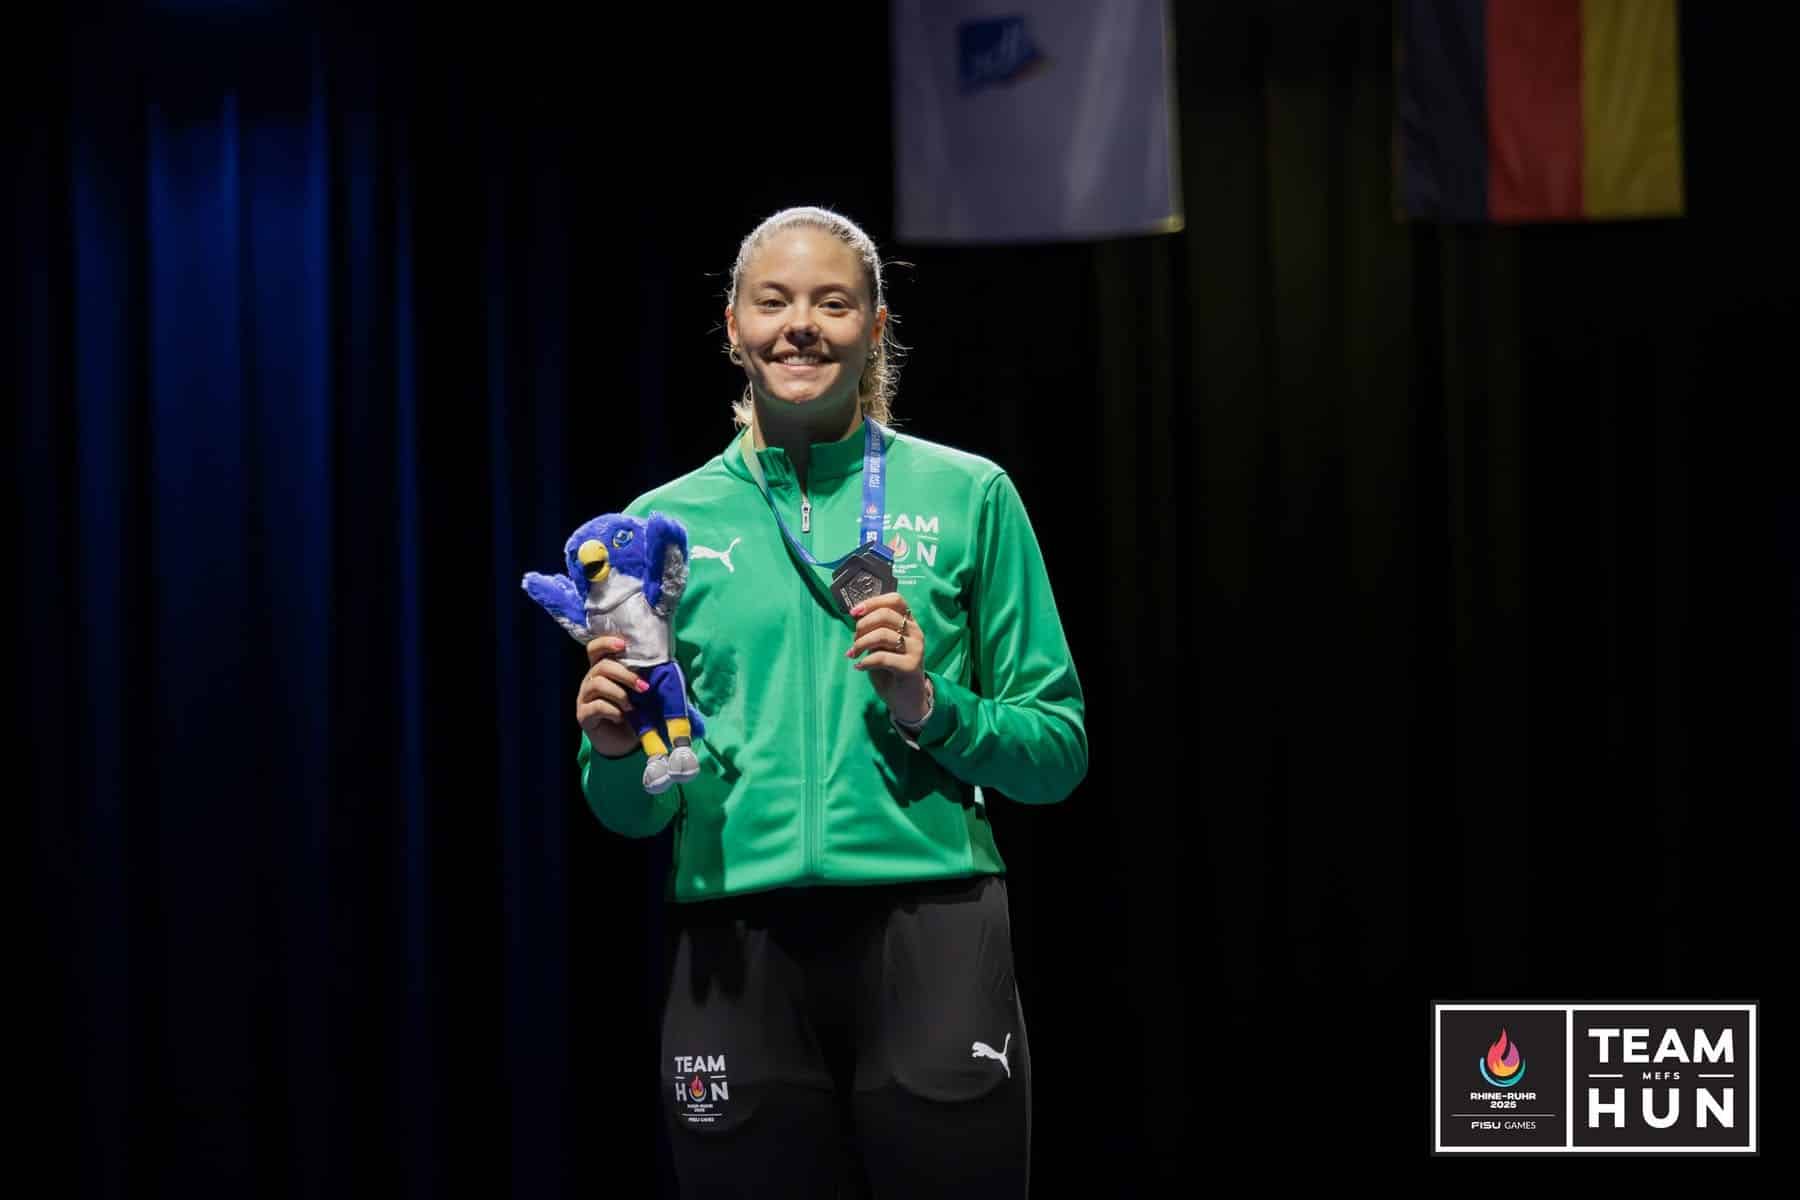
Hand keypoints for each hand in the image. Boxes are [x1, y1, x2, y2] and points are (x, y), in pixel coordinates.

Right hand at [576, 636, 646, 757]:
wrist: (625, 743)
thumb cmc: (634, 713)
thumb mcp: (640, 692)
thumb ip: (643, 676)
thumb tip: (661, 663)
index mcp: (602, 670)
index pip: (595, 649)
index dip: (606, 643)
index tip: (623, 645)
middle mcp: (590, 681)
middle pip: (601, 666)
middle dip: (625, 674)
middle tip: (644, 687)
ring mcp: (584, 698)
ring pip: (597, 684)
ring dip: (620, 694)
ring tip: (632, 707)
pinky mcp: (583, 715)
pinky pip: (596, 706)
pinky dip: (613, 710)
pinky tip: (621, 717)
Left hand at [845, 593, 928, 723]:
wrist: (907, 700)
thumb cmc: (891, 671)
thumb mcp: (881, 646)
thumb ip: (874, 630)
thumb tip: (856, 618)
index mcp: (909, 623)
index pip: (895, 600)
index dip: (873, 602)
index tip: (855, 613)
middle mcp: (916, 632)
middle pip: (885, 615)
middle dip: (862, 625)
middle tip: (854, 641)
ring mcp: (916, 649)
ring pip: (882, 635)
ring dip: (861, 643)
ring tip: (855, 654)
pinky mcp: (911, 666)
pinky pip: (882, 657)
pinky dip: (866, 661)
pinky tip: (860, 667)